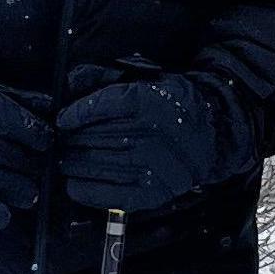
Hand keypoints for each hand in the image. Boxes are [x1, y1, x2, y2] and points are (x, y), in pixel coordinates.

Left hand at [57, 71, 244, 215]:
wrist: (211, 133)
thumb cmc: (171, 105)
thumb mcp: (144, 81)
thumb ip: (105, 78)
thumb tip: (71, 82)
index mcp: (151, 102)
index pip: (103, 106)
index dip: (78, 114)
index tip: (63, 120)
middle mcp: (153, 135)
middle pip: (96, 137)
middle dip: (73, 140)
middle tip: (63, 141)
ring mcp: (154, 167)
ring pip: (98, 165)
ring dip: (74, 164)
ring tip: (65, 160)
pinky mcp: (154, 192)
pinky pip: (111, 194)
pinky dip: (86, 190)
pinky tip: (74, 183)